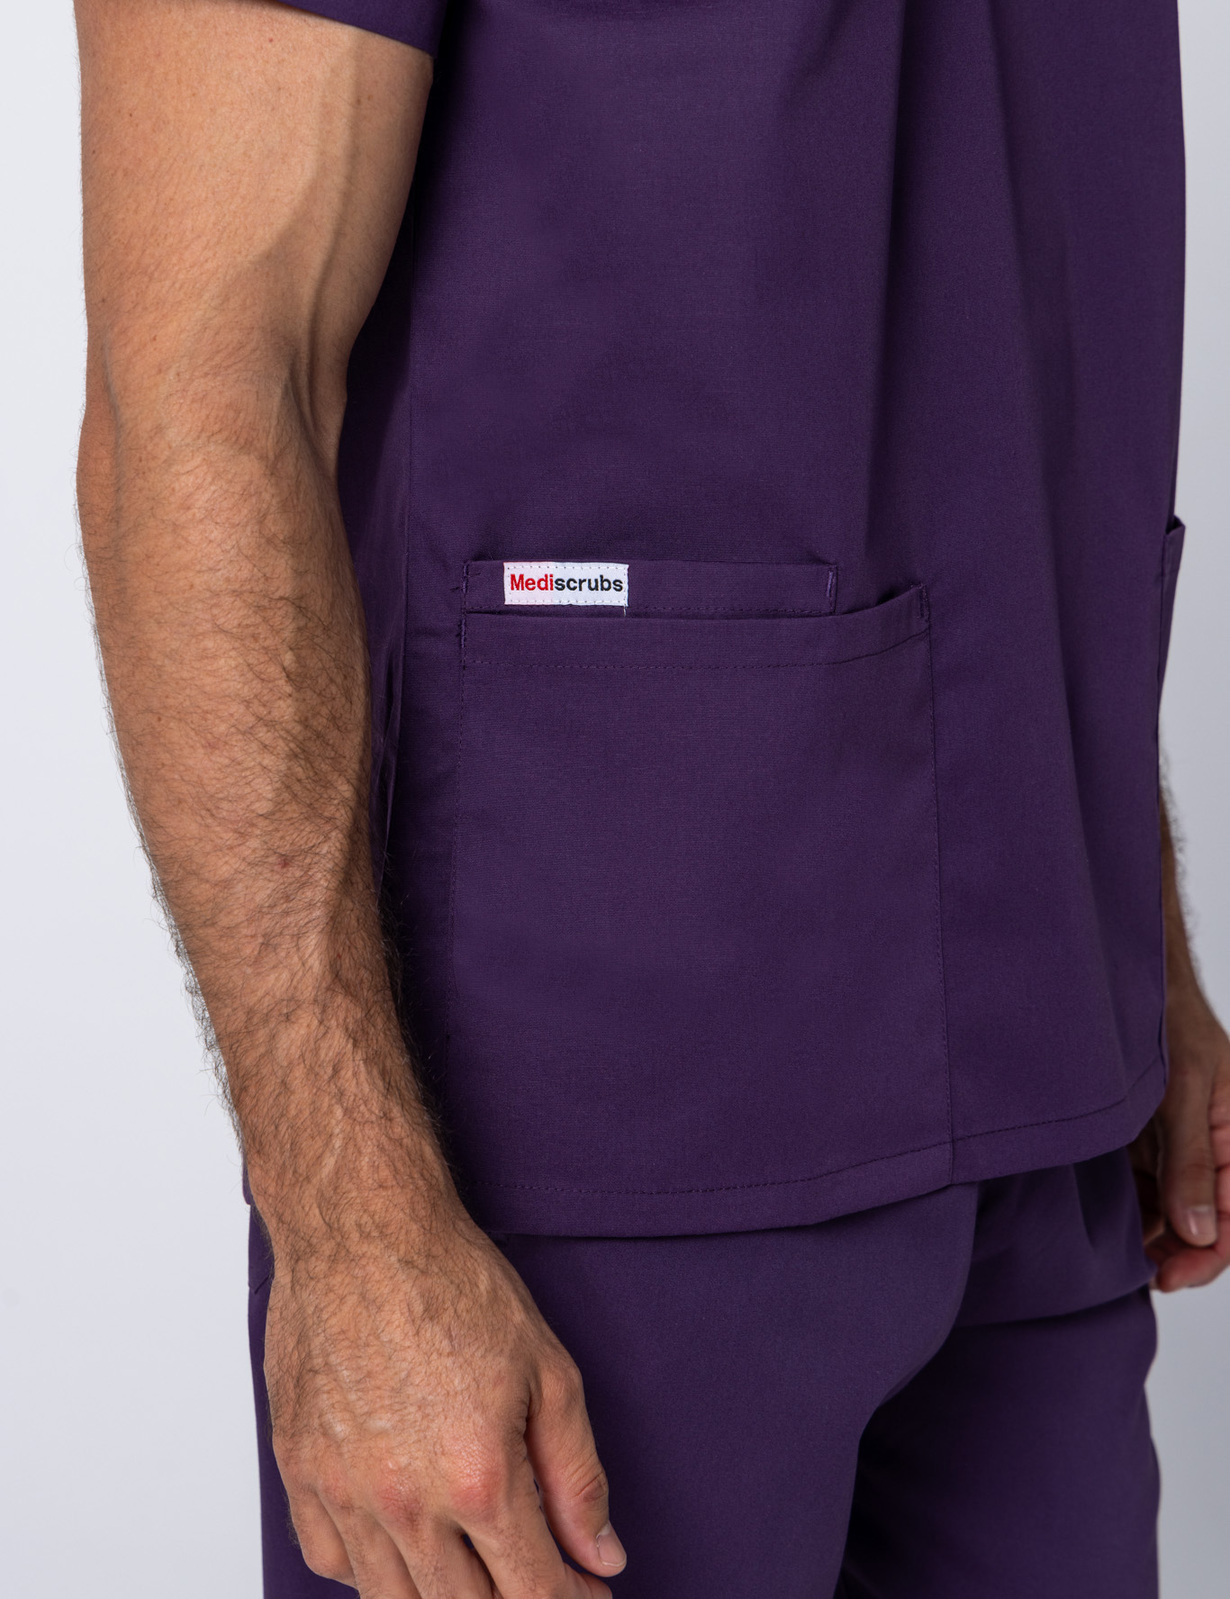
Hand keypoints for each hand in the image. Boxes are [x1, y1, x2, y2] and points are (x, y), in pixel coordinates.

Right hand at [263, 1191, 625, 1596]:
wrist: (361, 1229)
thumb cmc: (450, 1282)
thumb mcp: (549, 1371)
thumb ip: (577, 1475)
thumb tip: (601, 1556)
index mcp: (479, 1479)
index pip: (533, 1593)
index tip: (585, 1596)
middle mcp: (406, 1502)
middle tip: (536, 1578)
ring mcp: (343, 1493)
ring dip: (441, 1597)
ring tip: (475, 1569)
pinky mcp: (299, 1472)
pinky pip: (331, 1561)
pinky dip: (370, 1570)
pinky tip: (403, 1543)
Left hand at [1131, 979, 1229, 1291]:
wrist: (1128, 979)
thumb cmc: (1170, 1020)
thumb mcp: (1184, 1091)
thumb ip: (1189, 1161)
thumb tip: (1198, 1232)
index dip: (1208, 1256)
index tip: (1169, 1277)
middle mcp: (1214, 1149)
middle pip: (1204, 1223)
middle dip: (1178, 1253)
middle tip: (1138, 1273)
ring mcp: (1179, 1148)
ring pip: (1171, 1212)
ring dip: (1151, 1236)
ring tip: (1117, 1254)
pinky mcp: (1146, 1142)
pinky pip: (1143, 1189)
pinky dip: (1130, 1210)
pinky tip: (1106, 1223)